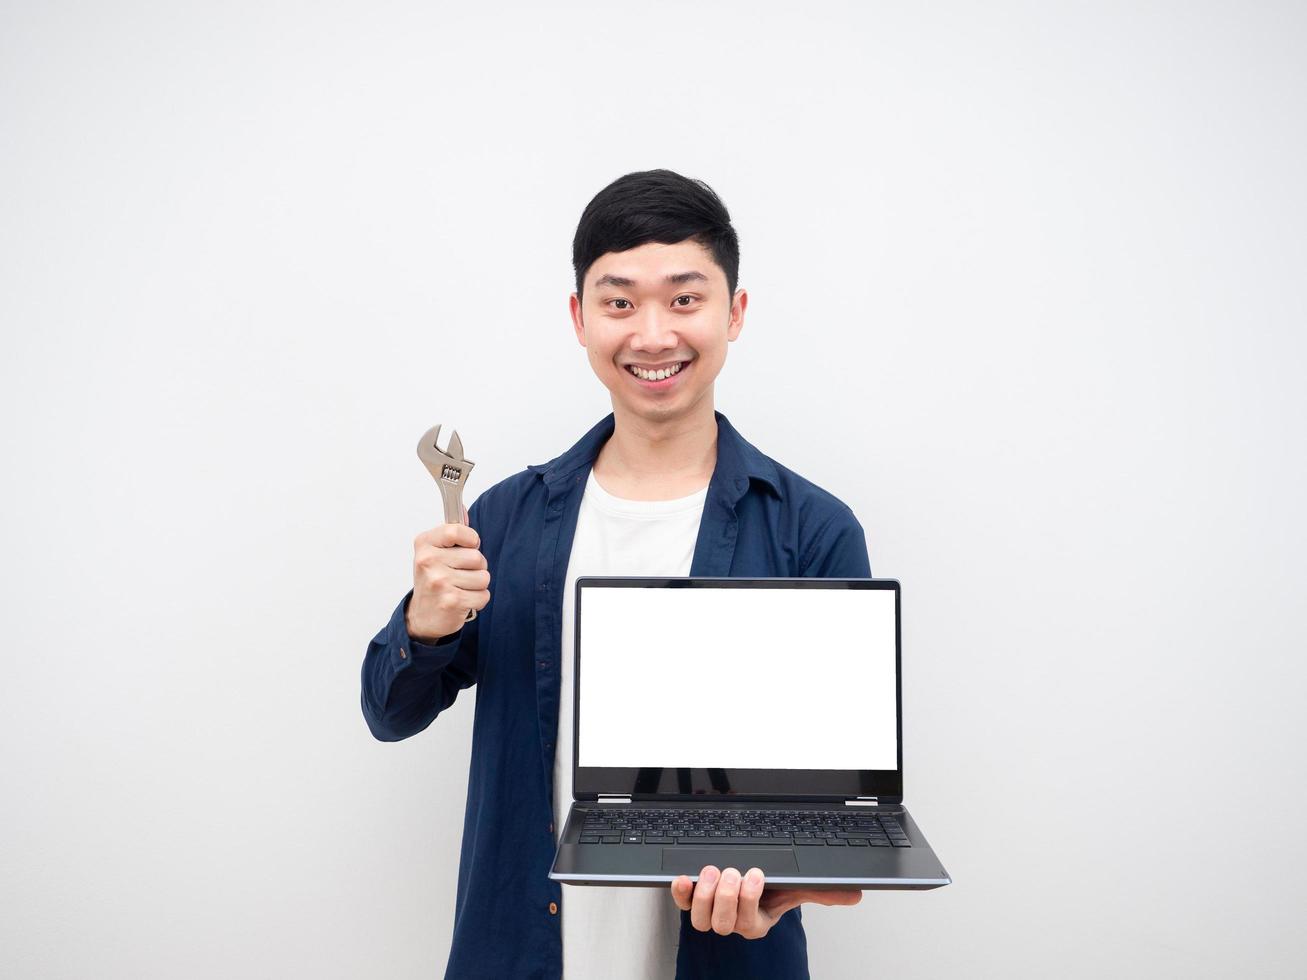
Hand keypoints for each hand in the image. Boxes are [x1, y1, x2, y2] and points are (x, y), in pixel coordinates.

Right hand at [407, 507, 489, 640]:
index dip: (471, 539)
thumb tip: (463, 509)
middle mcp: (429, 561)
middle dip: (476, 567)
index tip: (468, 546)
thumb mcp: (434, 552)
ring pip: (483, 577)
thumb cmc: (432, 580)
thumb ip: (452, 533)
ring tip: (461, 588)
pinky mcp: (452, 601)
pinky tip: (463, 600)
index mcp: (424, 544)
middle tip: (460, 574)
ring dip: (477, 585)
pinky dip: (478, 600)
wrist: (422, 616)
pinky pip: (484, 595)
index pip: (457, 530)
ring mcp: (440, 582)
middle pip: (477, 557)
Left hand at [670, 865, 861, 939]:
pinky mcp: (692, 900)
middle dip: (727, 896)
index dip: (750, 900)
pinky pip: (681, 904)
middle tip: (734, 871)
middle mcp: (732, 922)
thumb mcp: (797, 886)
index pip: (749, 922)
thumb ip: (823, 891)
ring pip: (701, 919)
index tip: (757, 873)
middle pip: (723, 925)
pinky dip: (680, 892)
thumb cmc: (771, 887)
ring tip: (714, 871)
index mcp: (756, 923)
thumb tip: (854, 894)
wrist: (752, 880)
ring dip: (705, 895)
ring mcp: (710, 913)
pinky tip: (683, 877)